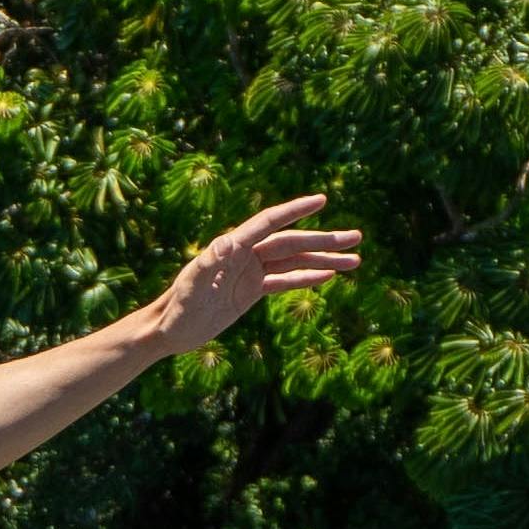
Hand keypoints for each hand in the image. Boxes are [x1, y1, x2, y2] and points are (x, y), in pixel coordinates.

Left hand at [153, 194, 362, 357]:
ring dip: (324, 259)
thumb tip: (226, 243)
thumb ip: (208, 263)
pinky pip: (285, 281)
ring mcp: (251, 272)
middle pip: (292, 242)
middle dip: (325, 239)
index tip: (321, 200)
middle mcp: (246, 254)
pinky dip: (308, 277)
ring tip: (355, 259)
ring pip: (295, 261)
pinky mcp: (252, 291)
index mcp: (234, 246)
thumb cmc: (178, 306)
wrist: (171, 329)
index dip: (295, 210)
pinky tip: (329, 275)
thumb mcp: (192, 284)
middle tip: (356, 237)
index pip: (270, 223)